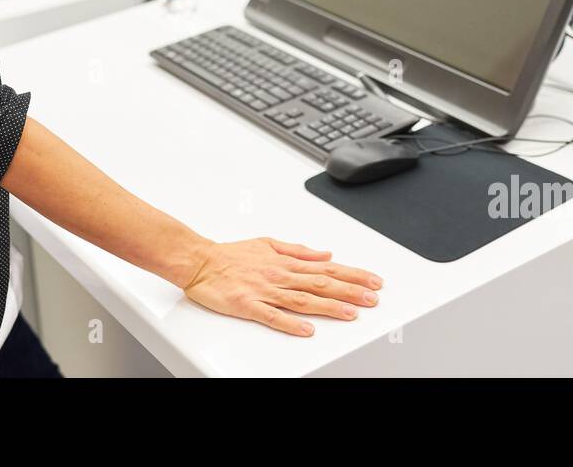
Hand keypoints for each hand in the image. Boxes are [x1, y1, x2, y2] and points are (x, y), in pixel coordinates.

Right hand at [182, 237, 381, 335]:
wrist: (199, 261)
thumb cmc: (231, 254)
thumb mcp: (268, 243)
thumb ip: (298, 250)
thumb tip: (324, 252)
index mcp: (285, 262)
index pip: (327, 268)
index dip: (352, 275)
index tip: (373, 281)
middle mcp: (279, 275)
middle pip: (321, 283)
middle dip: (350, 290)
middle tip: (373, 298)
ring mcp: (265, 291)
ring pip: (303, 299)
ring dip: (329, 306)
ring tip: (351, 313)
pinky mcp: (248, 305)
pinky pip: (272, 316)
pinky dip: (290, 323)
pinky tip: (307, 330)